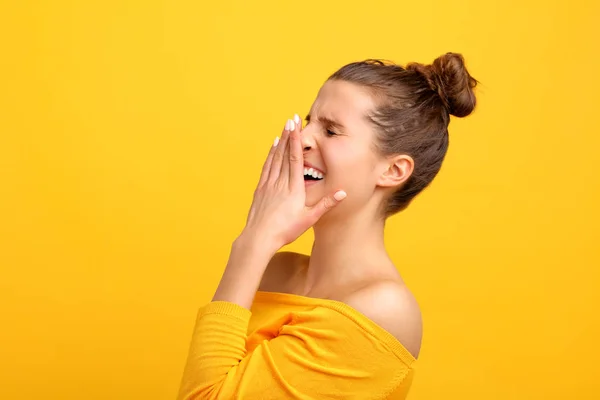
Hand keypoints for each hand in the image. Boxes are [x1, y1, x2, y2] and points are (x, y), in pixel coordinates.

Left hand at [242, 115, 346, 249]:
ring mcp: (269, 185)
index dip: (296, 141)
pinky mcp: (260, 189)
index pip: (295, 159)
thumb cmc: (285, 230)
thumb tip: (343, 192)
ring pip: (275, 158)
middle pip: (285, 154)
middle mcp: (280, 183)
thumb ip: (326, 204)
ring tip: (284, 128)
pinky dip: (271, 155)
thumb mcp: (309, 219)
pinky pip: (267, 167)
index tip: (296, 126)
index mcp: (294, 189)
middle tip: (291, 119)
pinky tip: (273, 147)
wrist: (259, 238)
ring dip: (280, 142)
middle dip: (289, 136)